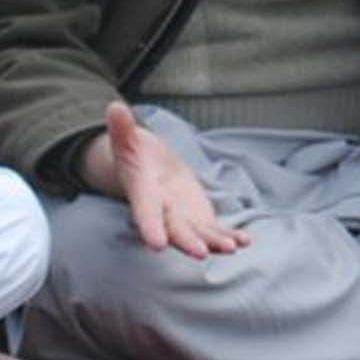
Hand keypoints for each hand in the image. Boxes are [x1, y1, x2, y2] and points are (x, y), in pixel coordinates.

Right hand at [99, 102, 246, 258]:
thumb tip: (114, 106)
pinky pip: (215, 231)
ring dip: (215, 242)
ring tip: (232, 247)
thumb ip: (122, 129)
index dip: (151, 228)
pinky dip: (229, 236)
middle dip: (188, 242)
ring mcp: (184, 219)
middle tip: (200, 253)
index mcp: (144, 196)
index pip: (146, 213)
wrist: (148, 170)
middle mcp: (164, 213)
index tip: (156, 244)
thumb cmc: (135, 155)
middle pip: (175, 230)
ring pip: (199, 235)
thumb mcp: (127, 140)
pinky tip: (245, 241)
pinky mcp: (200, 219)